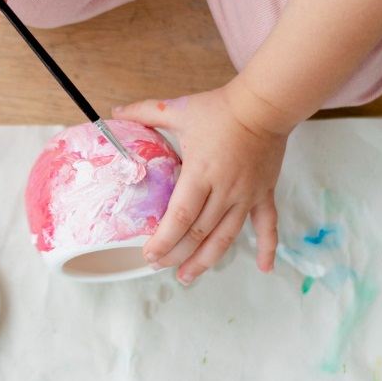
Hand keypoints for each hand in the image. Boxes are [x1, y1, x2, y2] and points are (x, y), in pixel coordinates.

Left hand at [114, 82, 289, 283]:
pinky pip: (267, 225)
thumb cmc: (221, 108)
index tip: (149, 254)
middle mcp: (225, 190)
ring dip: (206, 260)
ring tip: (187, 276)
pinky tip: (264, 268)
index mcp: (201, 173)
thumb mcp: (179, 109)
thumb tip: (114, 112)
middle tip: (158, 265)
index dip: (164, 239)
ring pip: (226, 237)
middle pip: (199, 233)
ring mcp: (246, 195)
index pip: (180, 216)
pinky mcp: (263, 194)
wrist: (265, 104)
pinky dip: (267, 247)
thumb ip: (145, 113)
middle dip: (177, 254)